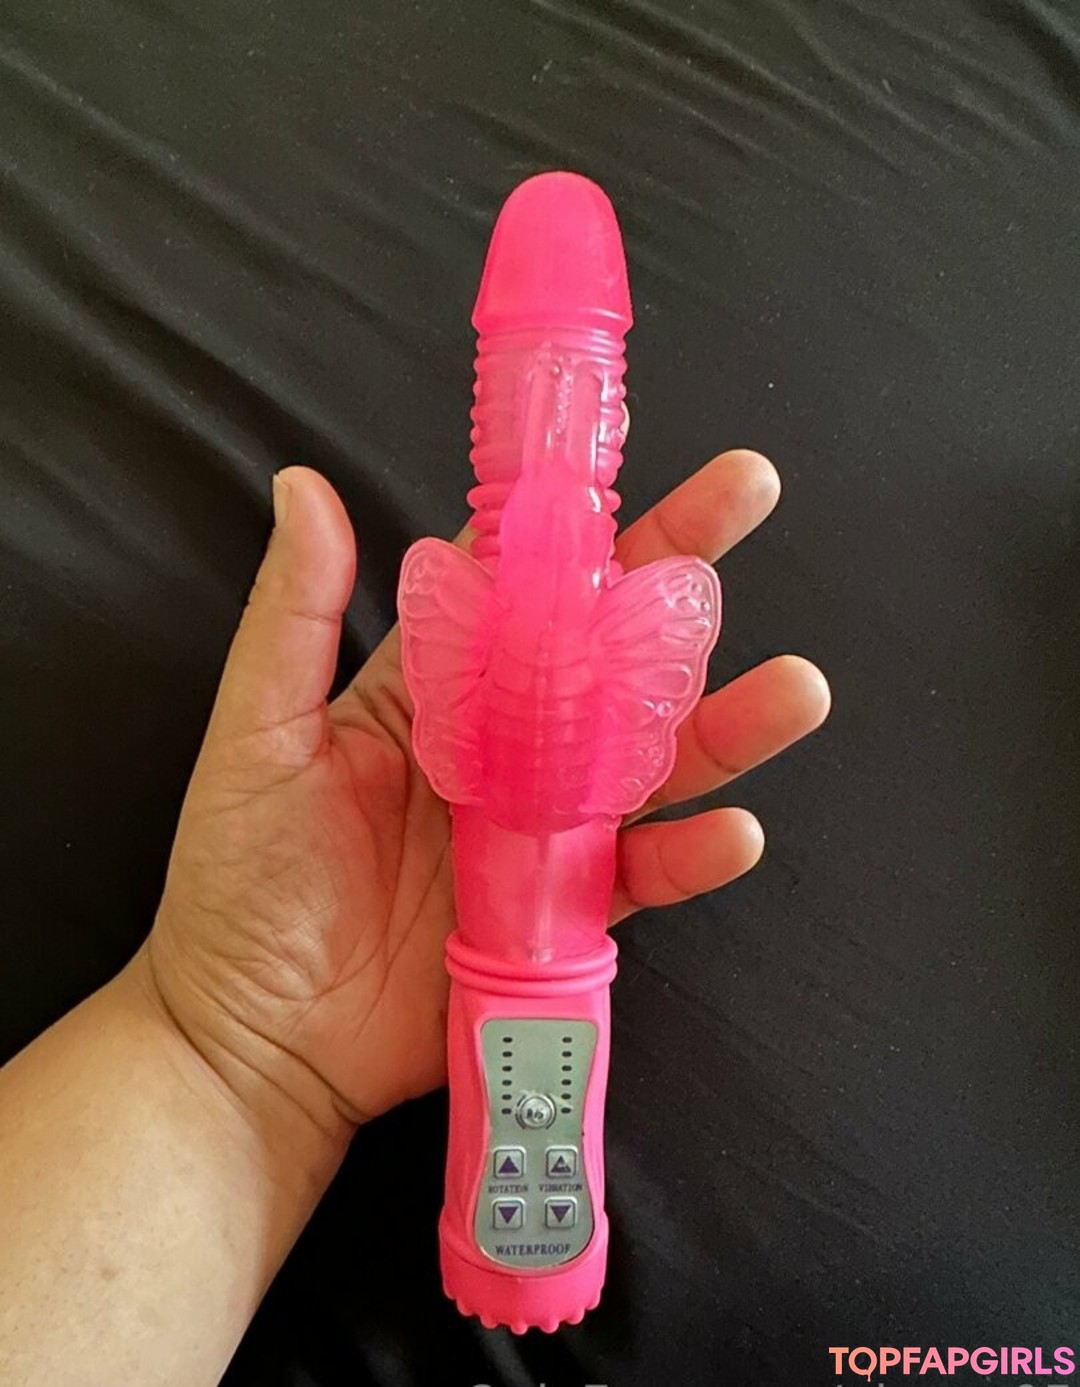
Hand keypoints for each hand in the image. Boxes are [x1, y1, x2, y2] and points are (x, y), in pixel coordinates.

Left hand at [143, 452, 828, 1167]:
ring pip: (651, 759)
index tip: (631, 458)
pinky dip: (691, 856)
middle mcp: (504, 744)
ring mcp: (542, 826)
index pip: (520, 583)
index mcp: (436, 689)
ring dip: (726, 723)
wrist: (256, 1038)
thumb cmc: (242, 881)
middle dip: (680, 578)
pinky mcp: (564, 909)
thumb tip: (304, 484)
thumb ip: (294, 615)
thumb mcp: (259, 734)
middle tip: (750, 498)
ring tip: (797, 689)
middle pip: (609, 650)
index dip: (575, 522)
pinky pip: (643, 875)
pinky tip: (735, 830)